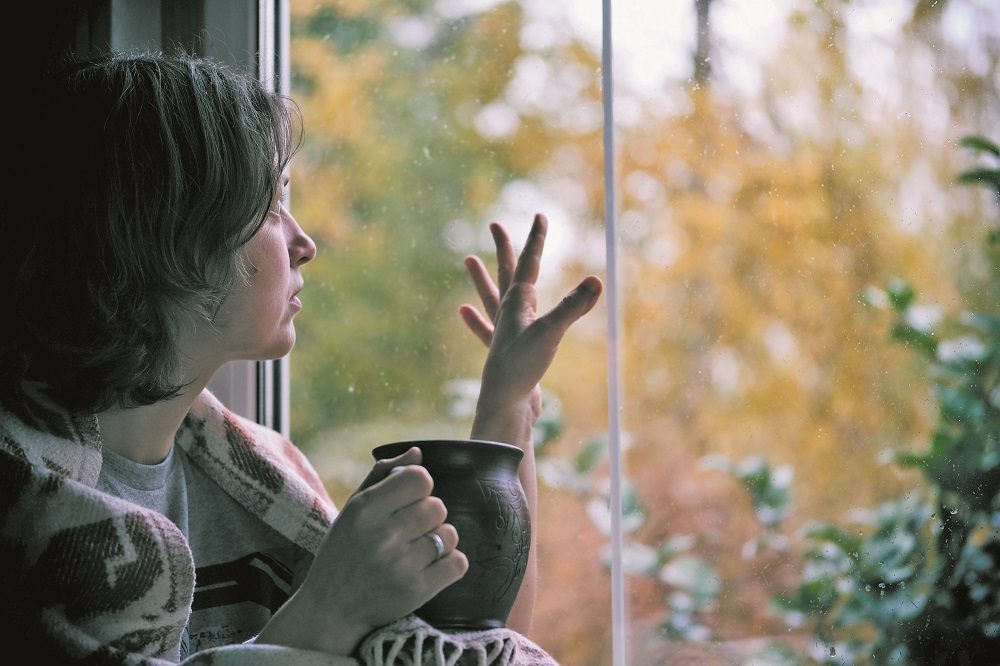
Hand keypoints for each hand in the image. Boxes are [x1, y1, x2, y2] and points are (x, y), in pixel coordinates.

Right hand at [256, 446, 467, 654]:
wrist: (331, 610)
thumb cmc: (344, 553)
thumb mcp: (351, 510)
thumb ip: (382, 476)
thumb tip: (418, 453)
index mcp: (364, 509)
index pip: (420, 478)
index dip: (420, 487)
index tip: (408, 501)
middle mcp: (382, 535)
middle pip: (438, 506)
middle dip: (429, 516)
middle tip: (410, 531)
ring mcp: (400, 565)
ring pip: (450, 534)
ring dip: (439, 541)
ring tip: (417, 551)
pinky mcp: (416, 591)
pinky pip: (458, 563)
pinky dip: (450, 565)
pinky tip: (430, 568)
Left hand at [459, 213, 602, 445]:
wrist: (505, 405)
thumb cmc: (521, 367)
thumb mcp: (551, 334)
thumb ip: (573, 307)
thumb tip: (596, 281)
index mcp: (517, 303)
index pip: (528, 263)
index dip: (536, 239)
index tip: (540, 216)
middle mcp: (508, 313)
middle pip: (506, 273)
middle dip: (504, 248)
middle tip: (495, 224)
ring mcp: (503, 332)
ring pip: (491, 297)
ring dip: (482, 278)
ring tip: (467, 260)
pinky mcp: (503, 352)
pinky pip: (485, 329)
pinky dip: (475, 319)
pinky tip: (462, 311)